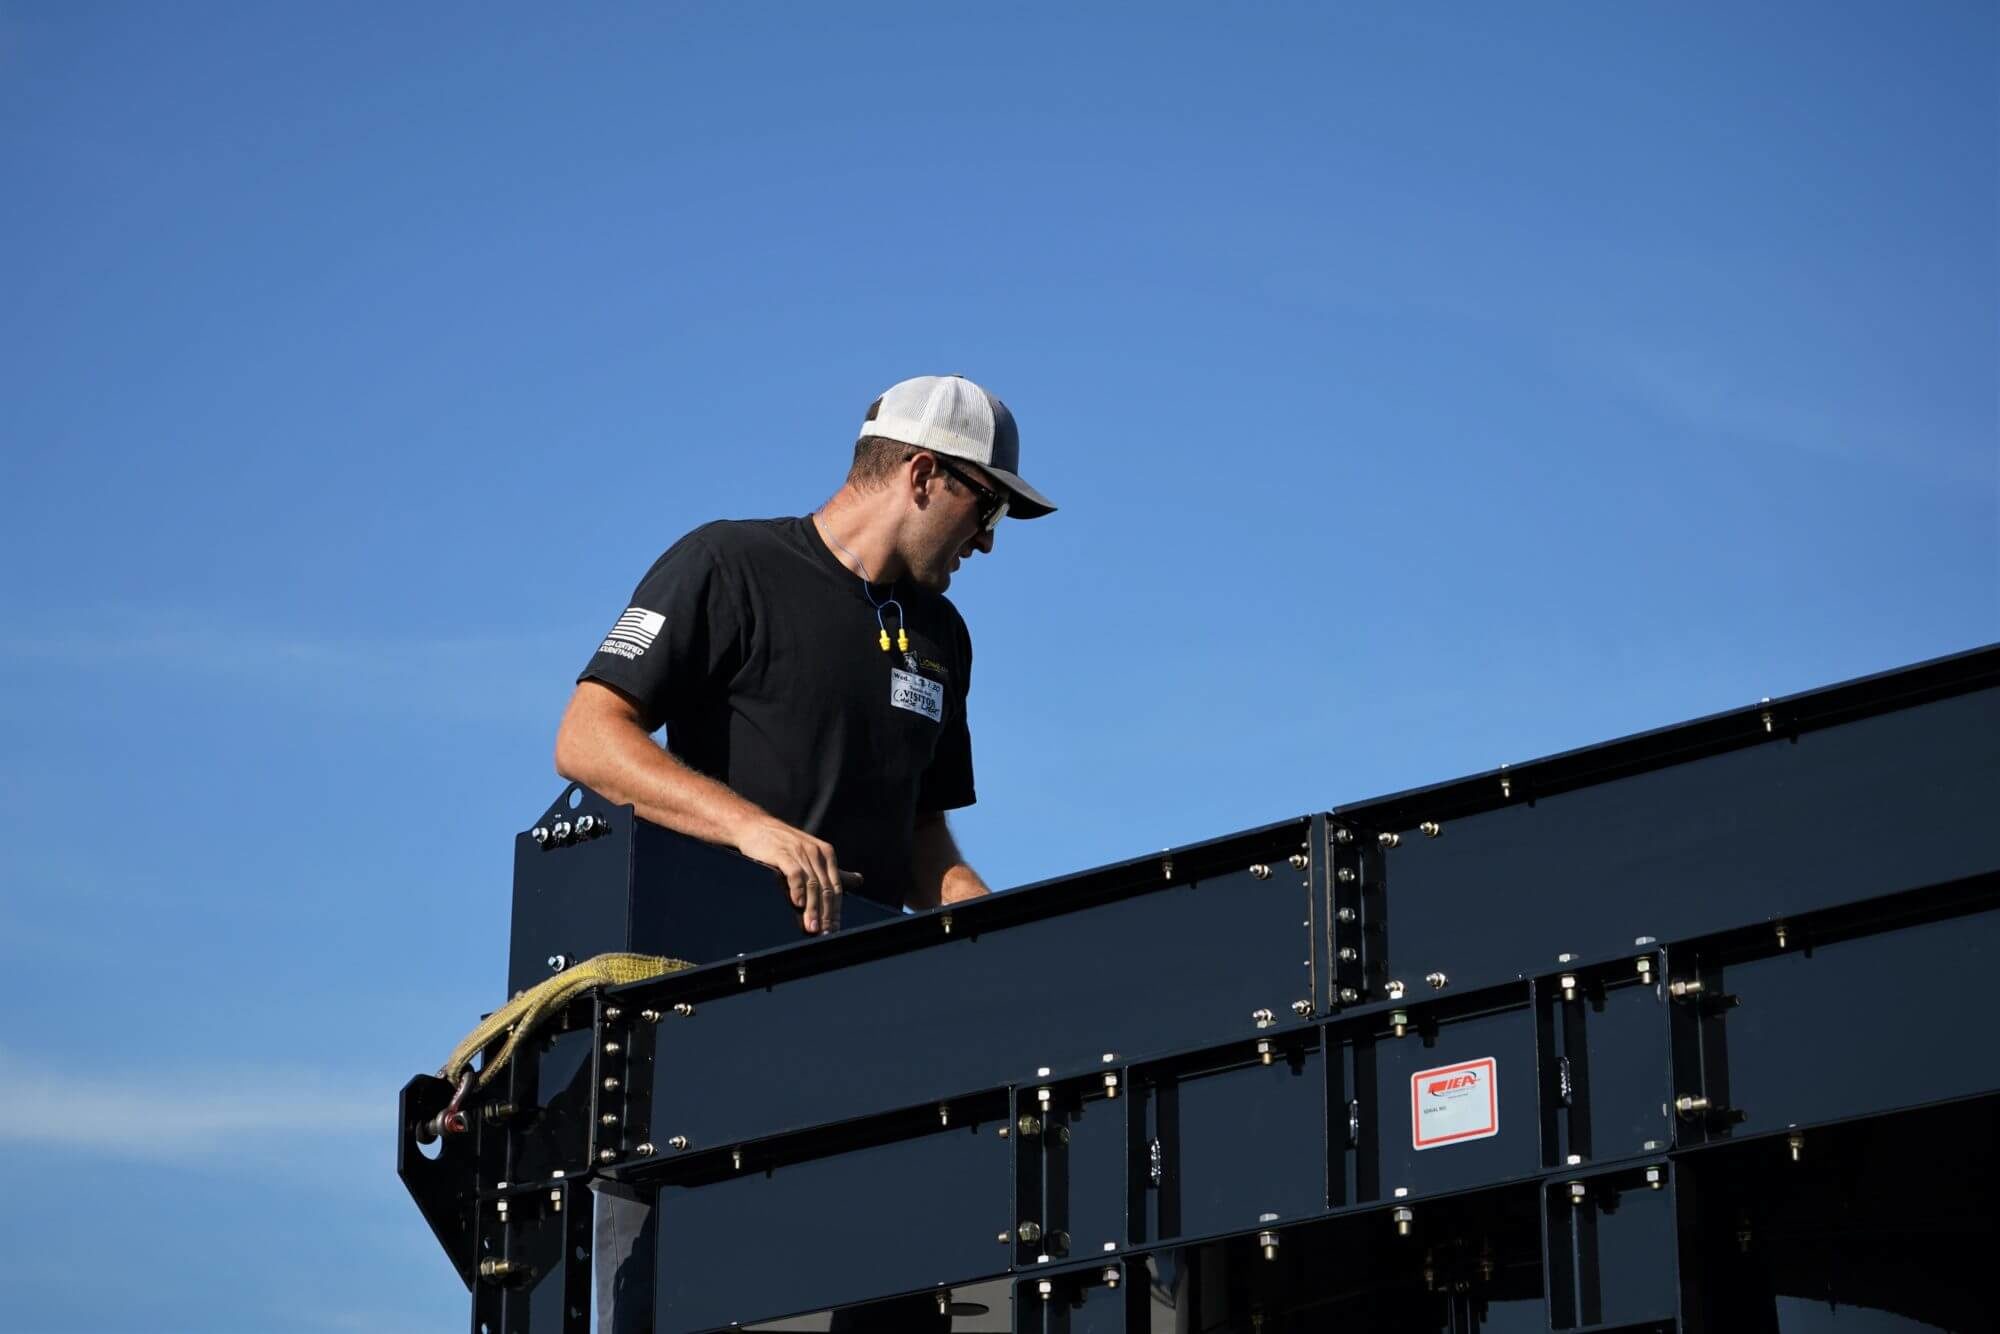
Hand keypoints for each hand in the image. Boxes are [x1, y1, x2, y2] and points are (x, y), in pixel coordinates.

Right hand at [734, 816, 861, 933]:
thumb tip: (859, 881)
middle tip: (824, 934)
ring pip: (812, 885)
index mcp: (827, 854)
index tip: (833, 930)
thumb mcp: (811, 855)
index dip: (835, 911)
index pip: (836, 887)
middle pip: (826, 889)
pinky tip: (797, 904)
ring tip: (811, 928)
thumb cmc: (783, 845)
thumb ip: (832, 871)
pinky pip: (795, 874)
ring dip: (812, 909)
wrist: (755, 827)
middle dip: (826, 914)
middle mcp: (817, 853)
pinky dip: (797, 890)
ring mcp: (801, 852)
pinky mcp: (784, 853)